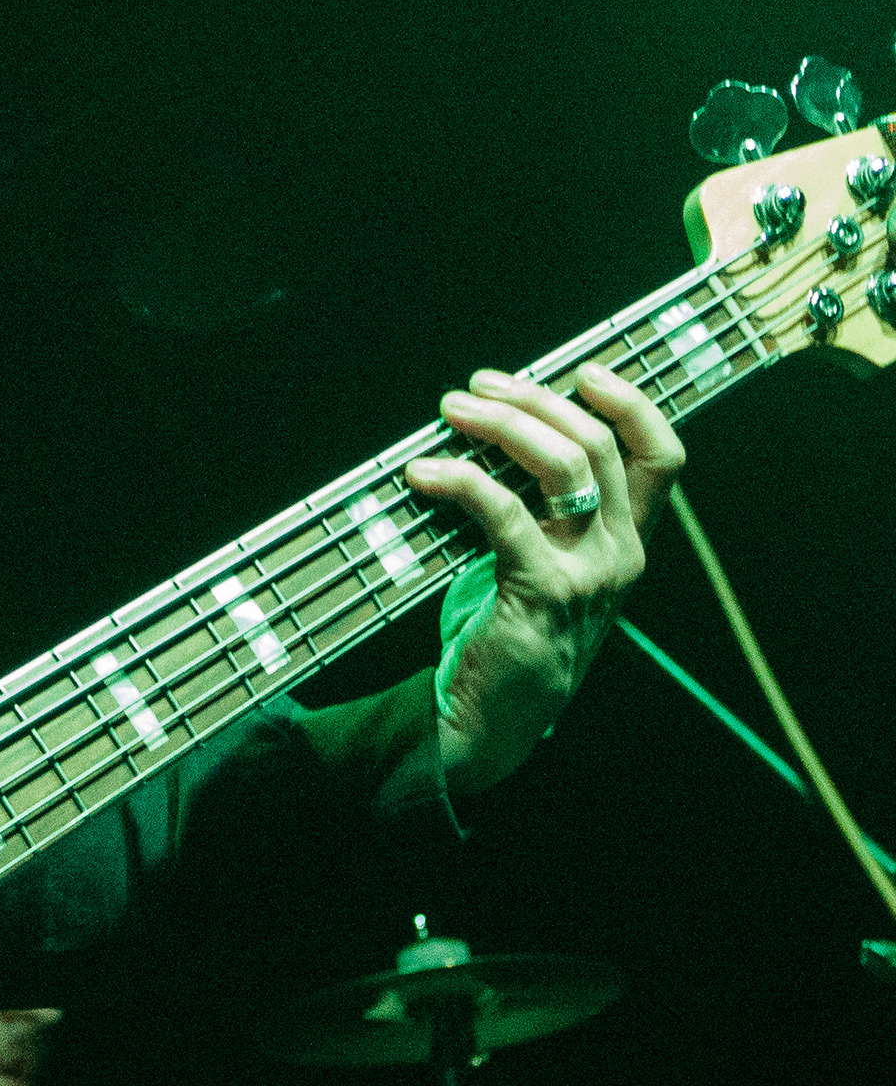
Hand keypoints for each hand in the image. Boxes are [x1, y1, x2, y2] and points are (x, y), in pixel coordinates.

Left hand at [403, 361, 684, 797]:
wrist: (496, 716)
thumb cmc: (514, 627)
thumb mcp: (549, 561)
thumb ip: (545, 507)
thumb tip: (500, 428)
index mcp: (630, 539)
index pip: (663, 455)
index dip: (630, 403)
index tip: (582, 370)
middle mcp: (622, 552)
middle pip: (597, 445)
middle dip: (534, 401)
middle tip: (476, 386)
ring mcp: (588, 573)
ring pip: (562, 467)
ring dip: (502, 425)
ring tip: (451, 410)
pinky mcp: (541, 590)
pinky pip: (502, 512)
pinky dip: (459, 479)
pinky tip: (422, 472)